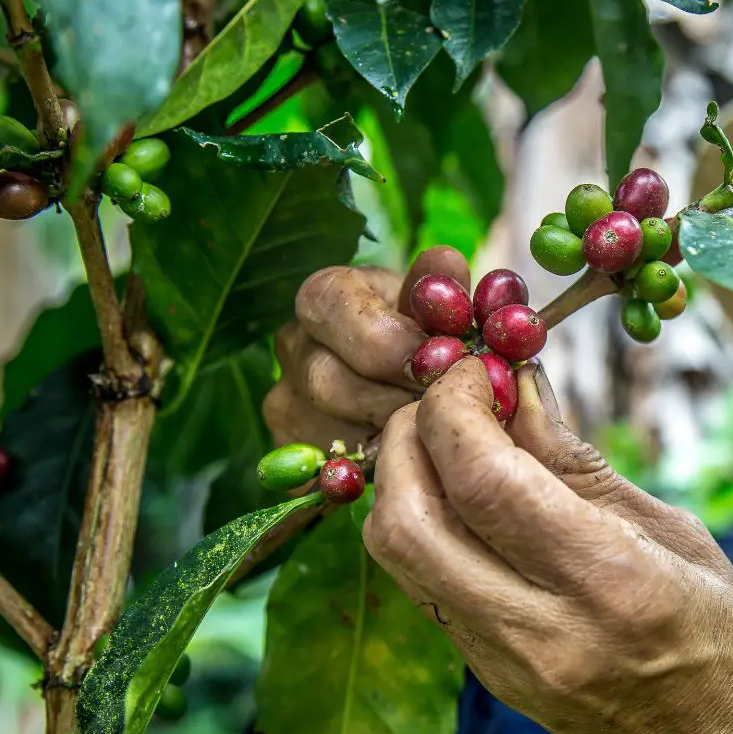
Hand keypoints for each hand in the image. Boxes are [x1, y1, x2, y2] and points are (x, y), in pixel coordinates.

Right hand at [262, 246, 470, 451]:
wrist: (414, 379)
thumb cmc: (428, 332)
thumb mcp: (438, 303)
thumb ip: (441, 286)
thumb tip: (446, 262)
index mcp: (322, 295)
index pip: (330, 305)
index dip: (388, 340)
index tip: (437, 363)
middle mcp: (292, 345)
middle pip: (328, 380)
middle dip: (394, 399)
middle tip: (445, 411)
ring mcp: (285, 401)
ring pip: (328, 431)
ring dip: (389, 438)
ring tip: (436, 434)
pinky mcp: (294, 453)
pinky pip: (328, 471)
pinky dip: (375, 469)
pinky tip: (411, 457)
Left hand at [362, 359, 732, 733]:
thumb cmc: (724, 634)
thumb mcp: (674, 532)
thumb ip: (579, 464)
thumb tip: (518, 388)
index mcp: (608, 582)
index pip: (486, 482)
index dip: (458, 407)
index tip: (473, 367)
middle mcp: (540, 631)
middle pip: (410, 522)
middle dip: (409, 436)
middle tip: (447, 395)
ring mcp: (504, 663)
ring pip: (397, 555)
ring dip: (402, 478)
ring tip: (450, 437)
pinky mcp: (486, 674)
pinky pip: (422, 583)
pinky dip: (423, 520)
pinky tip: (460, 492)